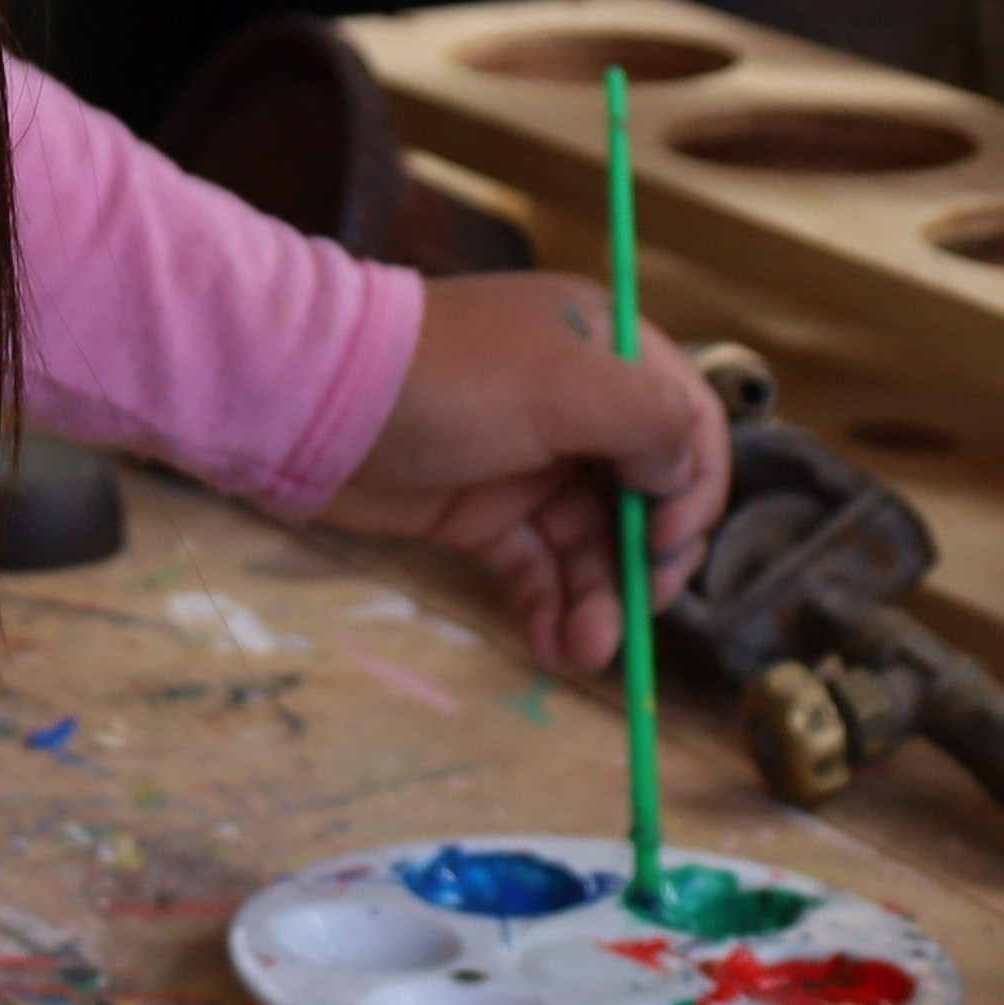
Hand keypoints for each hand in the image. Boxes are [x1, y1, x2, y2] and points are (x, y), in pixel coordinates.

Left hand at [317, 271, 733, 676]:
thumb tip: (684, 472)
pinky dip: (551, 607)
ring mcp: (528, 463)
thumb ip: (647, 421)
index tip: (666, 542)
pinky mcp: (480, 512)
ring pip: (591, 544)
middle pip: (646, 497)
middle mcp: (577, 405)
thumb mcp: (563, 384)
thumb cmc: (445, 378)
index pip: (688, 424)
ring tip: (586, 653)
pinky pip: (537, 566)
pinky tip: (554, 647)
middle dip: (645, 561)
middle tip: (634, 612)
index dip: (693, 489)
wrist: (310, 400)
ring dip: (598, 601)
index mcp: (607, 351)